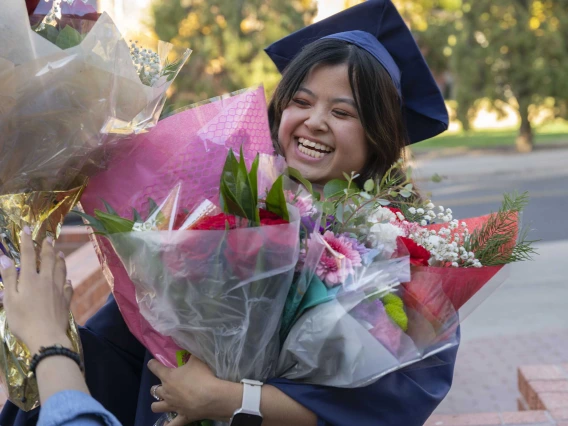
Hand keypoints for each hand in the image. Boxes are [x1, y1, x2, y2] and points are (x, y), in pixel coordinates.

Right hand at [1, 227, 72, 353]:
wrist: (47, 336)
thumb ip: (8, 278)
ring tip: (60, 252)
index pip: (29, 255)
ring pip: (61, 270)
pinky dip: (67, 280)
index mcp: (30, 279)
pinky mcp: (65, 300)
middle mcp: (46, 280)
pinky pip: (68, 286)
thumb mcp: (10, 299)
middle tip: (49, 238)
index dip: (27, 241)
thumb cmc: (23, 319)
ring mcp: (58, 289)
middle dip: (47, 247)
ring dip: (60, 259)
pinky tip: (68, 280)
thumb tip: (5, 258)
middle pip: (48, 259)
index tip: (27, 229)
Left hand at [148, 356, 241, 424]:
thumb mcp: (197, 360)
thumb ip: (191, 354)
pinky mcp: (181, 416)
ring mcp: (172, 406)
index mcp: (168, 376)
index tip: (152, 363)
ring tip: (163, 402)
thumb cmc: (202, 376)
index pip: (155, 368)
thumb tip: (190, 346)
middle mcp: (167, 392)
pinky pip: (171, 425)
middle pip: (154, 390)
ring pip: (157, 407)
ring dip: (158, 404)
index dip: (153, 364)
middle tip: (165, 384)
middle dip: (157, 387)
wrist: (211, 397)